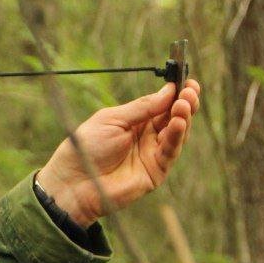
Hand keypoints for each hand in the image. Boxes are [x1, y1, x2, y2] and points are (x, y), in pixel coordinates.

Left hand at [36, 79, 201, 225]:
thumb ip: (141, 107)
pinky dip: (176, 136)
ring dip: (183, 117)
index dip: (176, 94)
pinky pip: (170, 151)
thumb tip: (168, 91)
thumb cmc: (86, 148)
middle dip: (184, 103)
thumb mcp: (112, 119)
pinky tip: (178, 122)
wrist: (73, 180)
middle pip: (174, 117)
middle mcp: (147, 136)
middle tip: (190, 92)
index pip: (162, 105)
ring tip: (183, 104)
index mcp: (135, 121)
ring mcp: (153, 153)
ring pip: (177, 133)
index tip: (187, 81)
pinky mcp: (156, 171)